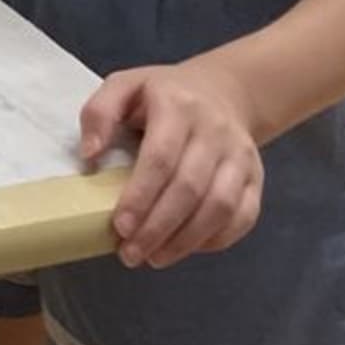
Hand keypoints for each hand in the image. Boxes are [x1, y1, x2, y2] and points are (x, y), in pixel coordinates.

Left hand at [79, 58, 264, 270]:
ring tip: (153, 258)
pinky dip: (215, 239)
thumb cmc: (161, 95)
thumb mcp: (124, 86)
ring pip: (219, 207)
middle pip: (189, 188)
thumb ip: (100, 113)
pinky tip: (185, 248)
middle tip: (130, 253)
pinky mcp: (256, 177)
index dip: (140, 196)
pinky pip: (243, 216)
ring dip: (185, 240)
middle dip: (158, 228)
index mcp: (178, 105)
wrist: (221, 91)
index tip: (119, 226)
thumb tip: (89, 154)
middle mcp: (215, 130)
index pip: (160, 158)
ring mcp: (241, 156)